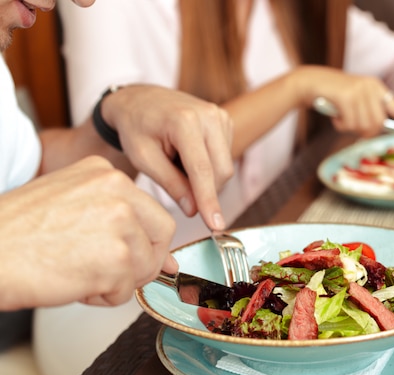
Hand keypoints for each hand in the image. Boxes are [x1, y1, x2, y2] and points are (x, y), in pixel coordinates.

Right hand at [0, 157, 176, 309]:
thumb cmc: (16, 233)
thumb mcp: (73, 210)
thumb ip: (122, 225)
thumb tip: (167, 259)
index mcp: (105, 173)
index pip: (152, 213)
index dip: (141, 241)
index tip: (121, 252)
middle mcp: (118, 190)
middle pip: (160, 236)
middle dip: (139, 261)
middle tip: (104, 269)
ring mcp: (120, 222)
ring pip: (144, 266)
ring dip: (114, 281)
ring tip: (74, 272)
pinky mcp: (116, 258)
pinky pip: (125, 291)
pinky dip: (101, 297)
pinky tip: (71, 283)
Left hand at [101, 85, 233, 229]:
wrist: (140, 99)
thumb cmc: (136, 127)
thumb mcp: (143, 159)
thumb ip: (170, 184)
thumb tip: (194, 210)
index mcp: (184, 121)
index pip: (202, 170)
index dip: (209, 201)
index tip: (216, 225)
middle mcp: (208, 115)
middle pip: (221, 171)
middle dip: (206, 191)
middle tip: (180, 193)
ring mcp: (220, 115)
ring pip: (226, 166)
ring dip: (206, 178)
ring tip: (178, 165)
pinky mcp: (225, 120)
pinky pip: (225, 157)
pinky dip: (210, 166)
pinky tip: (189, 156)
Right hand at [293, 66, 393, 136]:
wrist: (309, 82)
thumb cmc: (332, 96)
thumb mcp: (354, 101)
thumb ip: (367, 113)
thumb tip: (374, 132)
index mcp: (377, 88)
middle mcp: (372, 87)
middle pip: (378, 124)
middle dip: (364, 131)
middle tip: (351, 127)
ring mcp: (360, 91)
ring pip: (364, 126)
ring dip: (350, 128)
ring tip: (341, 117)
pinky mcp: (347, 97)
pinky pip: (350, 124)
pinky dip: (340, 125)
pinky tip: (334, 116)